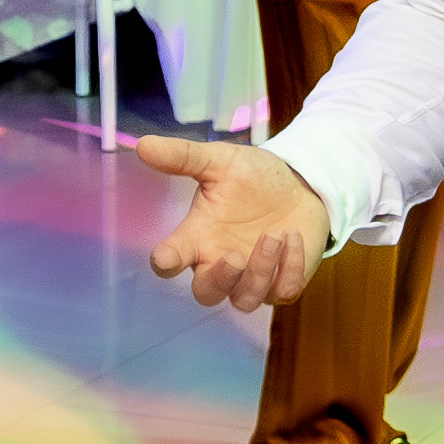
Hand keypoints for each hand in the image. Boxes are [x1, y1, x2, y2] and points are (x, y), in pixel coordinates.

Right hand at [135, 132, 332, 307]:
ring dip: (259, 272)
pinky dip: (290, 268)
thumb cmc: (252, 177)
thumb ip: (183, 156)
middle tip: (235, 256)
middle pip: (206, 294)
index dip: (165, 263)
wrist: (300, 184)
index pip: (170, 260)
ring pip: (245, 299)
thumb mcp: (220, 161)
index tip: (165, 258)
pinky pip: (283, 292)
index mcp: (198, 237)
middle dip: (220, 281)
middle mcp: (220, 263)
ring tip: (273, 235)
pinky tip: (293, 236)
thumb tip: (144, 144)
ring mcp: (252, 278)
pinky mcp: (282, 282)